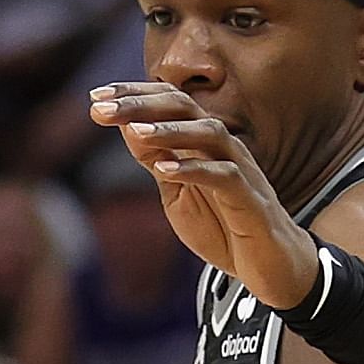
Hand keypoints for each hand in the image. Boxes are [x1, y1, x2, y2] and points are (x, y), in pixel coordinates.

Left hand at [87, 83, 320, 311]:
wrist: (268, 267)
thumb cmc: (223, 228)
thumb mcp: (177, 195)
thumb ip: (157, 161)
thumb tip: (128, 126)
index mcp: (202, 143)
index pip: (169, 104)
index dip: (134, 96)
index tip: (95, 96)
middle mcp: (222, 147)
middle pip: (185, 108)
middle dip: (141, 104)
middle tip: (102, 105)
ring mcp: (240, 169)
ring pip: (208, 134)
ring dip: (169, 130)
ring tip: (133, 130)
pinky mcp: (251, 198)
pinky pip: (225, 175)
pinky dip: (194, 169)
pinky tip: (164, 170)